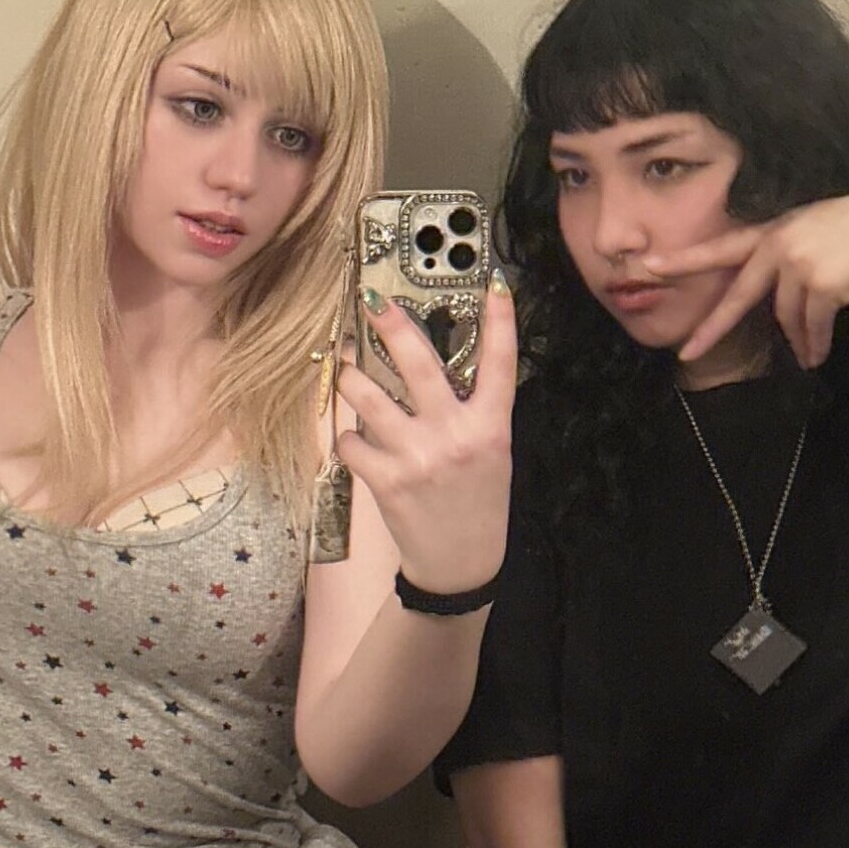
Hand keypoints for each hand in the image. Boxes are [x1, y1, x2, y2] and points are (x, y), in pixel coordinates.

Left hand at [334, 280, 515, 595]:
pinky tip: (358, 440)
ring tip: (348, 370)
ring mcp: (418, 456)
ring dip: (351, 378)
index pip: (500, 362)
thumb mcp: (493, 454)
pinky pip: (351, 440)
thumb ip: (472, 412)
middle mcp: (455, 435)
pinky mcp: (387, 480)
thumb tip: (432, 369)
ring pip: (368, 396)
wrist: (461, 564)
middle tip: (372, 302)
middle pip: (418, 362)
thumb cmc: (478, 504)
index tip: (493, 283)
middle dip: (390, 324)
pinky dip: (349, 436)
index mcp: (491, 426)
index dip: (500, 319)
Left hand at [649, 190, 848, 371]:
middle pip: (738, 296)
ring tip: (808, 358)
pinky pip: (810, 326)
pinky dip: (814, 343)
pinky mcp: (821, 283)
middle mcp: (781, 244)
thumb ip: (787, 259)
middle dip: (711, 328)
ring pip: (786, 318)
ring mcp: (800, 263)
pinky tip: (817, 356)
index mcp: (776, 230)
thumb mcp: (817, 233)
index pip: (723, 248)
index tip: (651, 269)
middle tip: (686, 355)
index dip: (686, 260)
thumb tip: (774, 304)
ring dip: (798, 342)